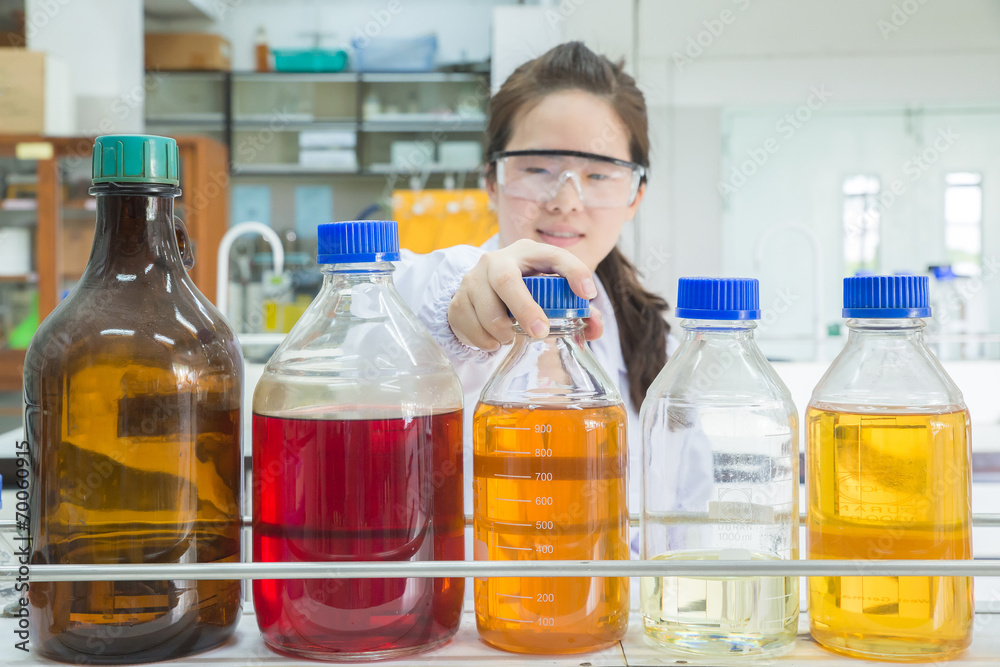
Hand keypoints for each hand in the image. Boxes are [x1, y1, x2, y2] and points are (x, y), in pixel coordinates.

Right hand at [447, 239, 603, 350]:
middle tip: (540, 333)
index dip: (574, 271)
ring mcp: (472, 279)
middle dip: (524, 309)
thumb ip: (576, 310)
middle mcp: (496, 260)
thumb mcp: (548, 292)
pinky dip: (485, 340)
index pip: (553, 255)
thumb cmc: (524, 290)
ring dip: (502, 331)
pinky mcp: (457, 300)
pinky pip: (469, 325)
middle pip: (506, 280)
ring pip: (486, 309)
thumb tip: (595, 328)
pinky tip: (494, 340)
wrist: (480, 290)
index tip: (588, 294)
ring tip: (511, 337)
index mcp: (527, 253)